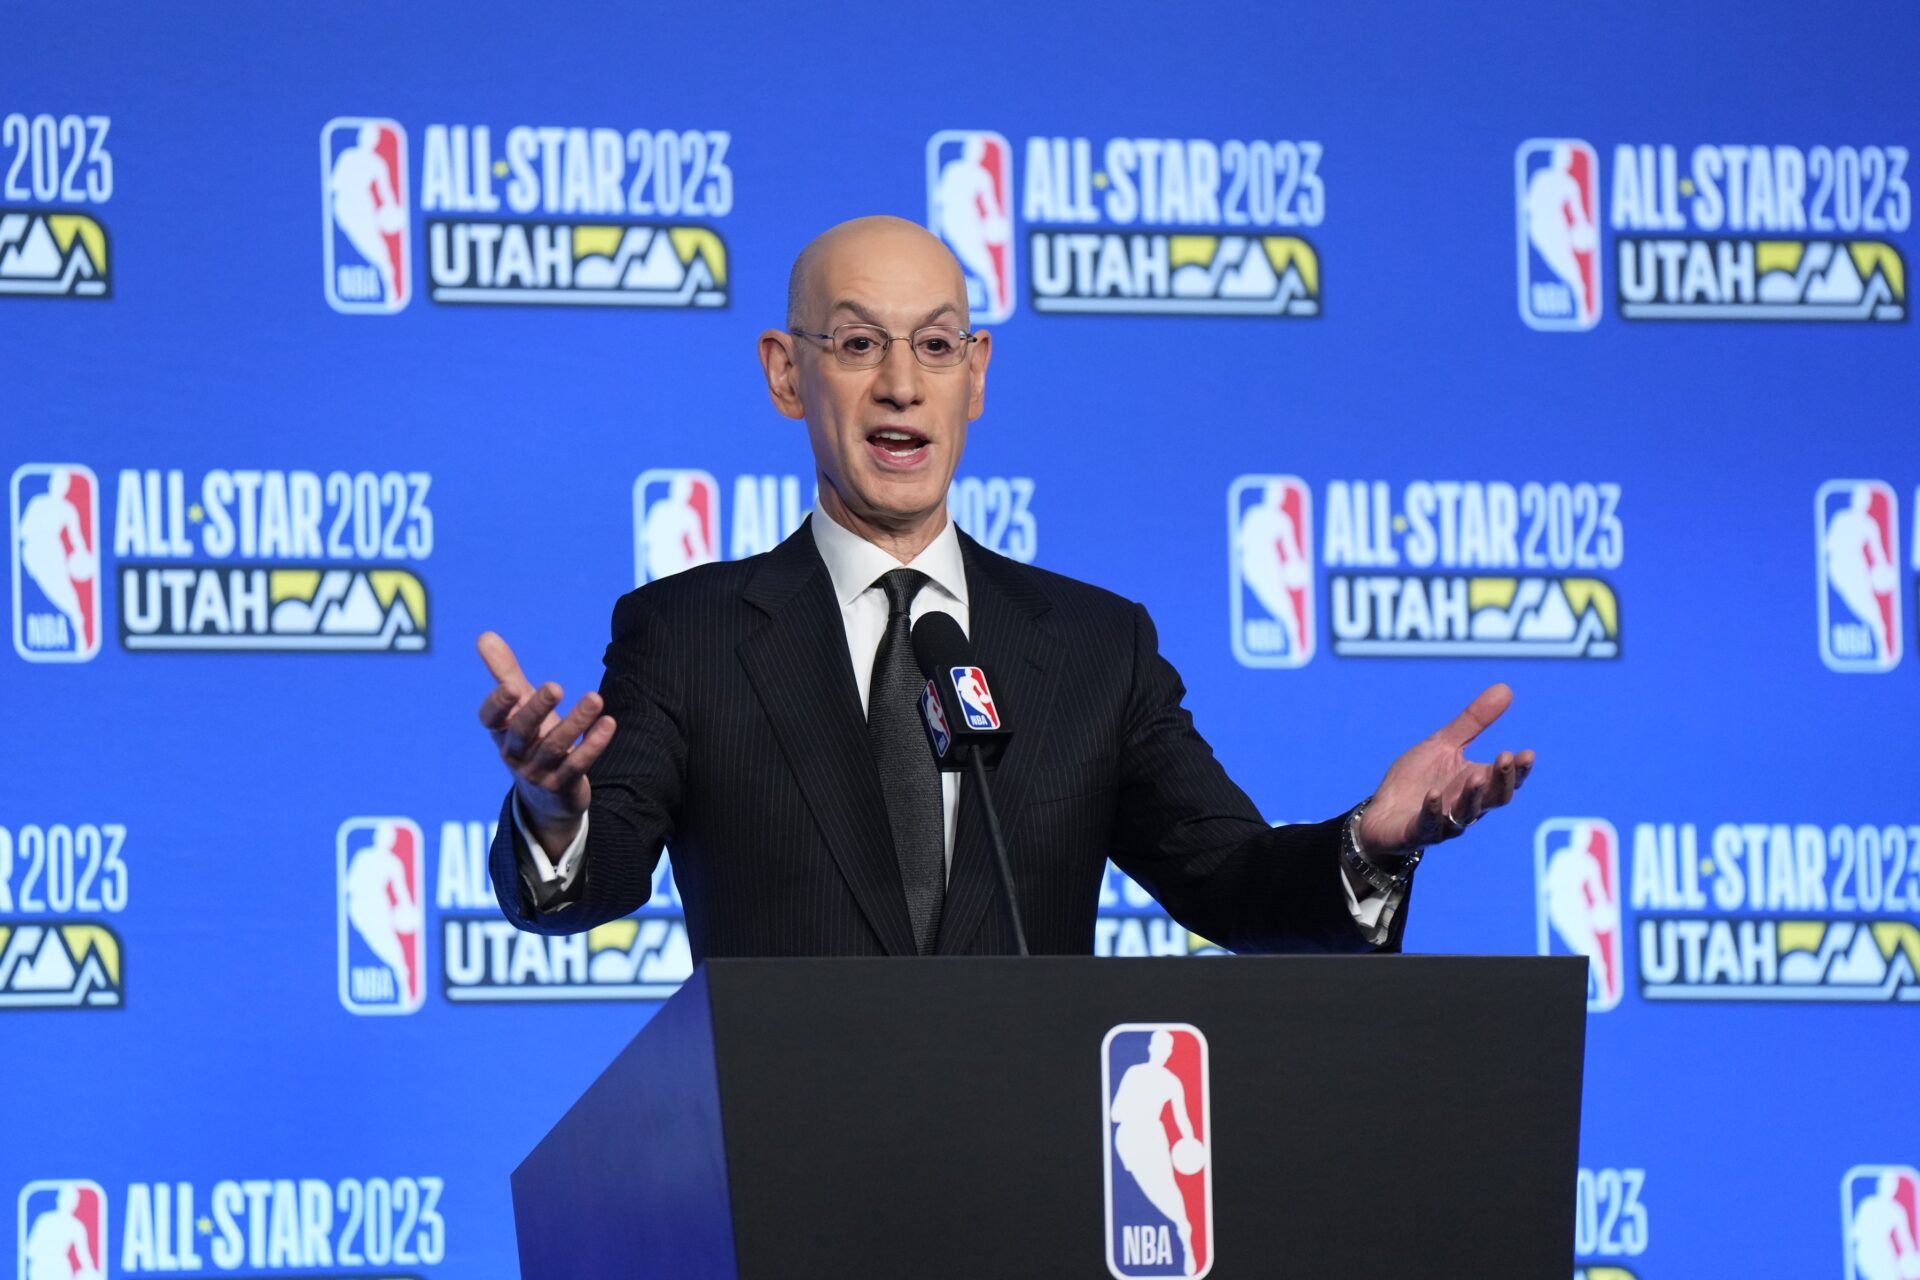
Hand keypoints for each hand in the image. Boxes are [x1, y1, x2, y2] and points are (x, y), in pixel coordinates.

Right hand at [475, 632, 616, 852]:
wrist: (545, 797)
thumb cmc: (531, 738)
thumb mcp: (519, 707)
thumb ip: (505, 672)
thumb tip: (485, 635)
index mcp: (501, 732)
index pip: (490, 719)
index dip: (497, 704)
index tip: (510, 686)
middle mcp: (516, 753)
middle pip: (523, 731)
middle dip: (537, 709)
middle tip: (555, 686)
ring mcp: (538, 772)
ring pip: (556, 747)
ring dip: (576, 722)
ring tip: (595, 698)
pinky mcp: (563, 785)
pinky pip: (578, 765)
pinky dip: (593, 744)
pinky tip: (608, 723)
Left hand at [1355, 683, 1534, 859]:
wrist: (1381, 812)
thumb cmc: (1417, 780)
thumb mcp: (1444, 745)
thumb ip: (1473, 722)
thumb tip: (1506, 688)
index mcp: (1475, 785)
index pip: (1505, 780)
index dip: (1518, 770)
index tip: (1528, 753)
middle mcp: (1465, 806)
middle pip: (1493, 799)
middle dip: (1502, 780)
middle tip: (1506, 758)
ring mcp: (1443, 822)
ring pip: (1465, 814)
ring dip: (1472, 796)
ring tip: (1476, 775)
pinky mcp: (1417, 832)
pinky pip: (1428, 824)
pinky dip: (1433, 810)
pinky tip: (1434, 794)